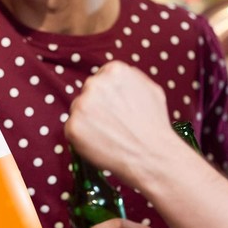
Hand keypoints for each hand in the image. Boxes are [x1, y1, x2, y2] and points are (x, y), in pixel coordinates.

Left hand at [64, 60, 174, 187]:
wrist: (153, 156)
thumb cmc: (154, 125)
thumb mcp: (151, 89)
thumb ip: (130, 77)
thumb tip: (115, 77)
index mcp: (113, 71)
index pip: (100, 79)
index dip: (107, 96)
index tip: (114, 109)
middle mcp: (94, 84)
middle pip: (88, 93)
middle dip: (97, 107)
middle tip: (112, 124)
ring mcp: (81, 105)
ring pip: (78, 111)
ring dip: (88, 121)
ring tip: (110, 135)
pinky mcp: (72, 127)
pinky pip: (73, 129)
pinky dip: (83, 138)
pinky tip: (101, 144)